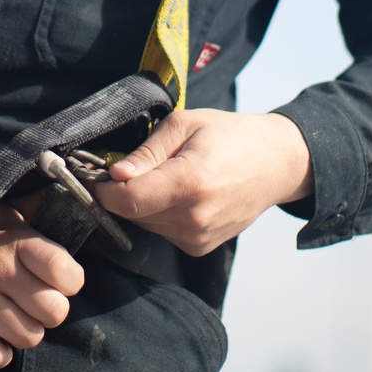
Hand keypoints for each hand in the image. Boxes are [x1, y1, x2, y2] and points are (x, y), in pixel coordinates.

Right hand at [0, 175, 83, 370]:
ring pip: (29, 338)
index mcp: (16, 240)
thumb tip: (65, 217)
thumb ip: (32, 220)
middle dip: (49, 311)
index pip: (66, 273)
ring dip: (24, 331)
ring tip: (10, 317)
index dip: (69, 282)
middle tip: (32, 303)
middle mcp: (0, 271)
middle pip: (54, 312)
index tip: (57, 280)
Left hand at [94, 109, 312, 256]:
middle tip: (126, 168)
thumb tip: (115, 174)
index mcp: (189, 183)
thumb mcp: (186, 124)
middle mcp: (194, 218)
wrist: (276, 164)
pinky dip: (159, 214)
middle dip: (120, 193)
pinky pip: (162, 232)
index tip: (96, 174)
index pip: (127, 201)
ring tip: (161, 176)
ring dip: (141, 203)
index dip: (103, 190)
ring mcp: (199, 238)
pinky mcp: (200, 247)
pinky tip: (177, 192)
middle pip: (132, 214)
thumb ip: (147, 151)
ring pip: (145, 224)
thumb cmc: (231, 136)